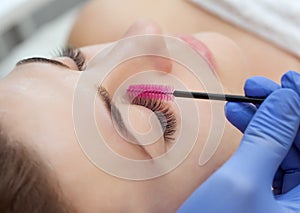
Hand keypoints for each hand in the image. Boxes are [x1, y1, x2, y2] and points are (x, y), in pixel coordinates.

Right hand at [226, 71, 299, 193]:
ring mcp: (284, 200)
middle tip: (255, 87)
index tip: (287, 80)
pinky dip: (251, 137)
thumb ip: (267, 139)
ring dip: (260, 121)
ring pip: (283, 148)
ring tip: (236, 104)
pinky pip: (266, 158)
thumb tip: (284, 100)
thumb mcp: (242, 180)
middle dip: (279, 110)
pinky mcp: (265, 196)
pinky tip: (236, 120)